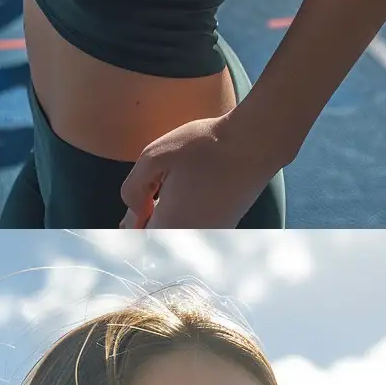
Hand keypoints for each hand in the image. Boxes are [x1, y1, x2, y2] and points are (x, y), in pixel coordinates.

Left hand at [119, 114, 279, 228]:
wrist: (255, 142)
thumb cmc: (205, 144)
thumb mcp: (153, 155)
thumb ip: (132, 189)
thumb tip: (137, 212)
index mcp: (171, 223)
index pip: (138, 240)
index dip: (130, 226)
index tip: (132, 210)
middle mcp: (193, 235)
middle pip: (158, 242)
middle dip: (148, 226)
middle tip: (147, 201)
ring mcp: (213, 232)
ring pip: (179, 237)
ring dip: (169, 223)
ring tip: (166, 198)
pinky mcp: (228, 225)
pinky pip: (197, 231)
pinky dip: (187, 220)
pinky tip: (189, 198)